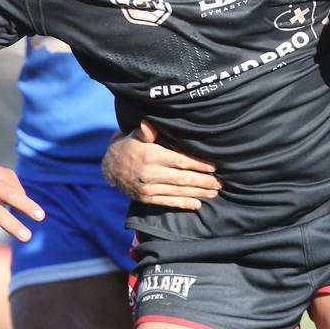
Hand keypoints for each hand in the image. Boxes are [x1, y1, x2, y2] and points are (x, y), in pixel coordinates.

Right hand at [101, 120, 219, 209]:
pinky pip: (167, 202)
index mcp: (151, 156)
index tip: (214, 167)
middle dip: (203, 181)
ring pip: (178, 191)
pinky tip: (197, 204)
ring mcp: (147, 188)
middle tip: (220, 183)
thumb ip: (145, 131)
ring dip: (198, 193)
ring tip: (214, 192)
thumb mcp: (134, 134)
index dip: (198, 165)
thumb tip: (147, 124)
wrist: (109, 166)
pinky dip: (183, 204)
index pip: (180, 161)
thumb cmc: (129, 146)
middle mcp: (150, 173)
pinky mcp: (145, 198)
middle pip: (182, 178)